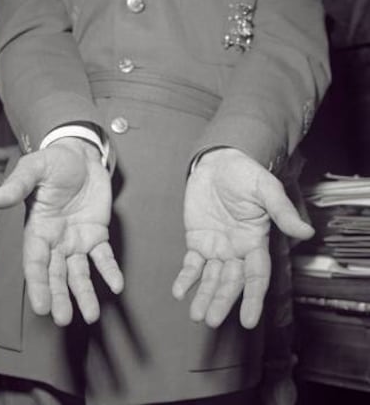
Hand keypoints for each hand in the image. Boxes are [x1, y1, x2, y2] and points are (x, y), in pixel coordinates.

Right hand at [0, 138, 122, 325]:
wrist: (82, 157)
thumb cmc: (54, 163)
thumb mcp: (34, 169)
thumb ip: (17, 186)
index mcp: (37, 230)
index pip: (35, 262)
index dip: (38, 284)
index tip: (42, 307)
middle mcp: (56, 241)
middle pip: (56, 274)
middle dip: (60, 296)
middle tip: (63, 320)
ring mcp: (77, 240)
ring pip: (80, 272)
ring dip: (85, 293)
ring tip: (92, 314)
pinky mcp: (97, 234)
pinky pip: (104, 256)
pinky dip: (110, 270)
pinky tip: (117, 285)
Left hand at [172, 149, 312, 328]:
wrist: (217, 164)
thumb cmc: (244, 174)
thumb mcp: (265, 188)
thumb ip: (281, 210)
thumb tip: (306, 232)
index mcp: (256, 242)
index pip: (256, 276)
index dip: (253, 298)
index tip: (248, 321)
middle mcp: (237, 250)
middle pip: (231, 281)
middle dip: (222, 300)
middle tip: (211, 319)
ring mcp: (216, 248)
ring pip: (211, 278)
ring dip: (204, 295)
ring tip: (195, 314)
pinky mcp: (197, 241)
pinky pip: (191, 264)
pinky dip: (186, 278)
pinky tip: (179, 291)